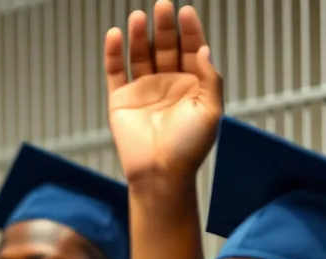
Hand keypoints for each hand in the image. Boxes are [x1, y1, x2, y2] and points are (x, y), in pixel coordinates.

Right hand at [104, 1, 222, 186]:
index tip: (186, 12)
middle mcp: (167, 83)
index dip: (189, 30)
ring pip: (140, 54)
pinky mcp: (120, 100)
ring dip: (140, 35)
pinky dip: (114, 53)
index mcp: (192, 85)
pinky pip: (115, 71)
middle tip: (162, 6)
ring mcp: (143, 90)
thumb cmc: (189, 148)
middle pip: (165, 46)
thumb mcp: (212, 111)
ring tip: (139, 17)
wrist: (160, 174)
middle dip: (164, 26)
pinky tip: (116, 35)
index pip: (191, 49)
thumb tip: (203, 49)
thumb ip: (210, 78)